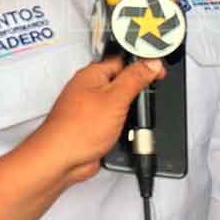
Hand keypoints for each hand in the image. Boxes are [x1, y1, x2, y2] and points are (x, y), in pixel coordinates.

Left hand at [26, 57, 164, 184]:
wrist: (61, 159)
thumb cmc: (77, 128)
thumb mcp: (115, 99)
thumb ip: (135, 79)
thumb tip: (150, 63)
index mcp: (93, 74)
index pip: (123, 60)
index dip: (142, 64)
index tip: (158, 71)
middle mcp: (89, 88)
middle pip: (121, 81)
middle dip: (136, 89)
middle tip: (147, 95)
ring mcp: (90, 108)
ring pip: (118, 102)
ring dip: (129, 110)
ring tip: (134, 116)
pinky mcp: (92, 125)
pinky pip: (113, 119)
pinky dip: (122, 124)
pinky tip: (125, 130)